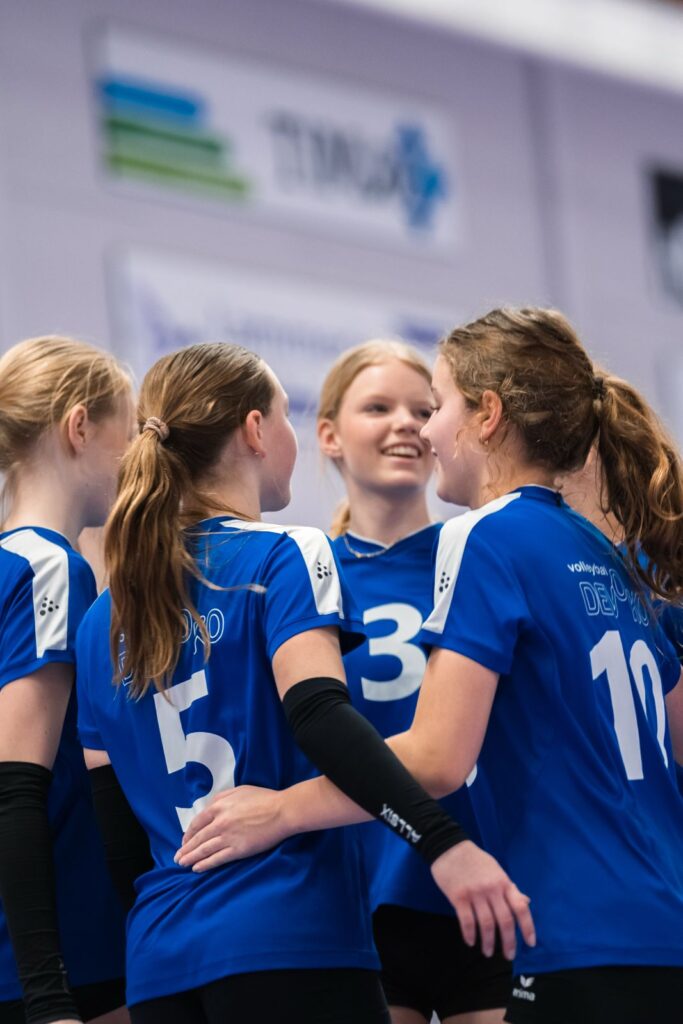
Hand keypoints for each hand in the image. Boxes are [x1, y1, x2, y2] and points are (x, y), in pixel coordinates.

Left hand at [175, 786, 288, 870]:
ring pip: (204, 850)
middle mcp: (220, 822)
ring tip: (182, 864)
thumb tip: (210, 807)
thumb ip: (222, 797)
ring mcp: (228, 837)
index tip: (184, 841)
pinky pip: (217, 859)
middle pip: (198, 838)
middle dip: (186, 849)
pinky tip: (197, 868)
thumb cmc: (263, 798)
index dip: (188, 833)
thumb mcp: (239, 790)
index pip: (197, 822)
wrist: (281, 811)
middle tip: (177, 858)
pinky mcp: (238, 849)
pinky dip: (205, 864)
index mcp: (219, 806)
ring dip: (191, 858)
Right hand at [430, 840, 535, 960]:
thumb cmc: (475, 860)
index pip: (520, 908)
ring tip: (488, 952)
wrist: (449, 847)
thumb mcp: (496, 870)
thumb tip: (526, 902)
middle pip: (504, 921)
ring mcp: (475, 894)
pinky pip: (466, 920)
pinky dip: (469, 934)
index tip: (530, 943)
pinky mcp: (458, 897)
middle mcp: (491, 890)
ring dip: (488, 942)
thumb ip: (510, 888)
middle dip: (508, 942)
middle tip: (509, 956)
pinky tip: (471, 942)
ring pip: (486, 924)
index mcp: (503, 883)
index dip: (528, 927)